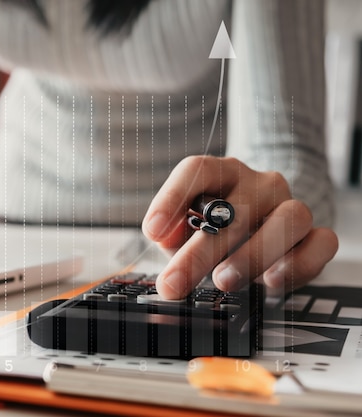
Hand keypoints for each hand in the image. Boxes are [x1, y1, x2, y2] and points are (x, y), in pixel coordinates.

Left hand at [141, 156, 337, 298]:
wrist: (261, 229)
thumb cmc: (215, 230)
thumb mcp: (185, 230)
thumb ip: (172, 232)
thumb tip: (163, 235)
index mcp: (222, 173)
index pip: (197, 170)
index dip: (172, 198)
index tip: (151, 231)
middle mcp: (259, 184)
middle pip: (234, 208)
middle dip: (199, 252)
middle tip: (175, 283)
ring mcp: (291, 206)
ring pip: (288, 219)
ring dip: (252, 254)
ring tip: (223, 281)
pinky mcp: (316, 234)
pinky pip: (322, 242)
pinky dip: (298, 264)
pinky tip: (271, 281)